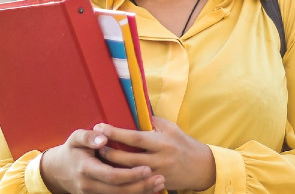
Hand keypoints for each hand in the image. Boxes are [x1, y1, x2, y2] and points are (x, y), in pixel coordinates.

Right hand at [40, 127, 165, 193]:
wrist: (57, 171)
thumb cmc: (71, 150)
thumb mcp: (75, 138)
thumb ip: (88, 137)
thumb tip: (103, 138)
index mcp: (85, 168)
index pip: (111, 175)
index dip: (130, 174)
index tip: (147, 168)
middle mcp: (89, 186)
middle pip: (119, 191)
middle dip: (141, 186)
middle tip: (160, 178)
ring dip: (141, 193)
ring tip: (160, 184)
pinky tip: (149, 190)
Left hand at [94, 117, 215, 191]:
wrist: (201, 167)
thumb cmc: (183, 143)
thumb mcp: (170, 128)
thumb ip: (151, 121)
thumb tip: (131, 110)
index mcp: (162, 142)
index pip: (135, 138)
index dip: (116, 133)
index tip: (100, 127)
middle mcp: (160, 159)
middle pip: (128, 158)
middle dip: (109, 152)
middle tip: (94, 145)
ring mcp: (158, 174)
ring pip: (130, 173)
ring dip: (112, 167)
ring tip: (98, 159)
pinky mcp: (157, 185)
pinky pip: (136, 183)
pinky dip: (123, 178)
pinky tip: (111, 173)